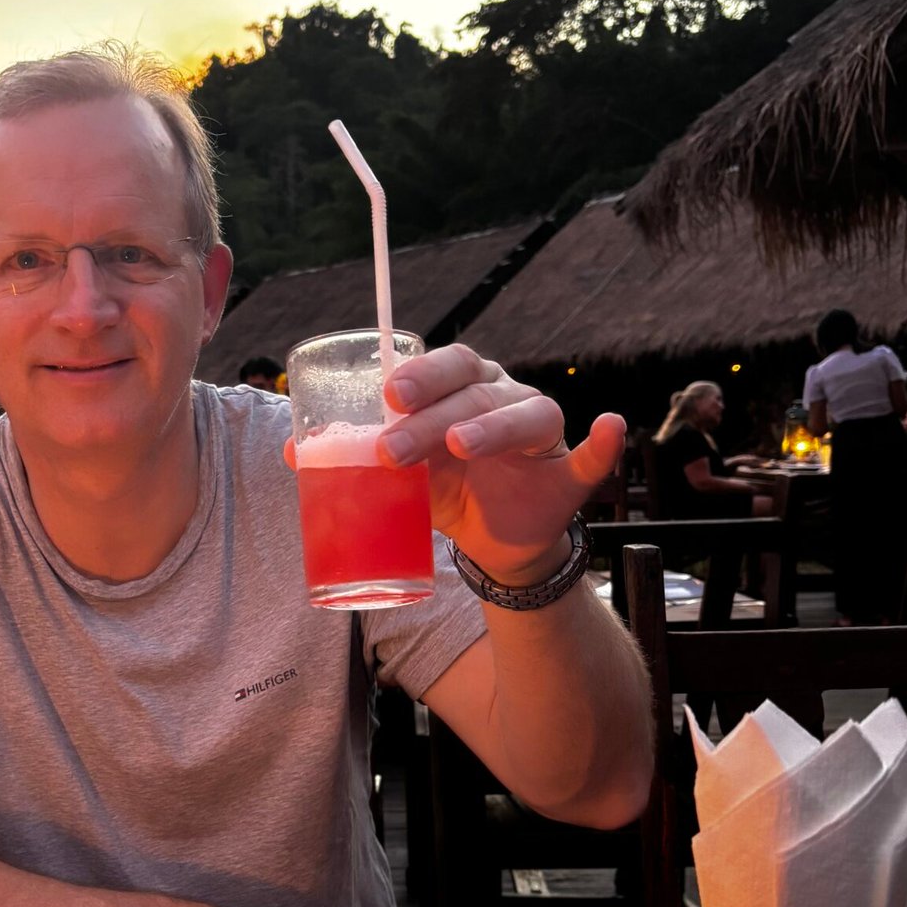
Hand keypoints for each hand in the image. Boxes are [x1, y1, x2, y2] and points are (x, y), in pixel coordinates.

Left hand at [377, 343, 623, 585]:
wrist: (491, 540)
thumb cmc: (448, 487)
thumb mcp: (406, 472)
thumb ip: (364, 455)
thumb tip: (297, 448)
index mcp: (466, 388)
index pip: (450, 367)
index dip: (423, 375)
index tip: (389, 397)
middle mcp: (507, 398)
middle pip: (476, 392)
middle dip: (433, 417)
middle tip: (395, 446)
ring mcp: (542, 435)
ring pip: (528, 416)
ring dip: (494, 428)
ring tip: (461, 444)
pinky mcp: (571, 475)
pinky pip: (593, 458)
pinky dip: (604, 445)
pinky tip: (609, 427)